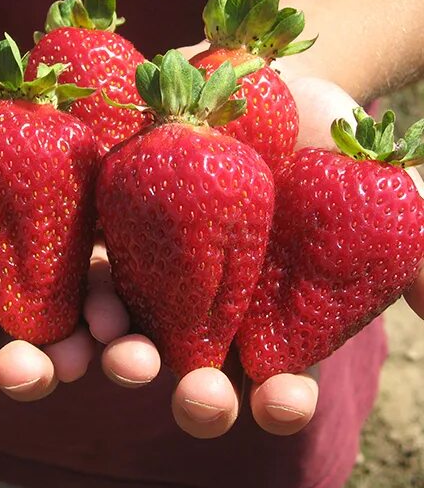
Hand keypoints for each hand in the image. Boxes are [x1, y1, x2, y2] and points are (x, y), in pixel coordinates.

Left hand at [93, 72, 423, 438]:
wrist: (264, 85)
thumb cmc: (330, 142)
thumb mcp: (382, 191)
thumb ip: (416, 253)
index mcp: (274, 321)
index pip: (280, 384)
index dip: (282, 402)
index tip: (280, 400)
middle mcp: (213, 312)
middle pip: (198, 375)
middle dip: (198, 399)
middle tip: (197, 397)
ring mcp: (163, 278)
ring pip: (140, 339)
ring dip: (129, 361)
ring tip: (125, 359)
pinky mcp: (124, 238)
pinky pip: (103, 277)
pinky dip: (96, 299)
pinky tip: (95, 308)